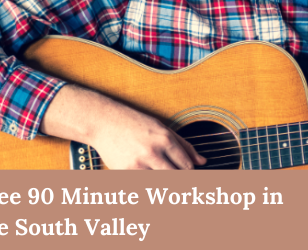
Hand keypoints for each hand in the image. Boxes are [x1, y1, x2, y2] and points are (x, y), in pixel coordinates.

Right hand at [42, 85, 205, 169]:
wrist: (105, 123)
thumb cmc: (136, 124)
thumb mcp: (164, 129)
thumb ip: (185, 146)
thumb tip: (202, 162)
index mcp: (165, 140)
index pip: (186, 165)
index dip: (190, 173)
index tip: (190, 175)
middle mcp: (153, 152)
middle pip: (175, 177)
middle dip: (181, 181)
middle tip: (181, 181)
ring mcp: (138, 164)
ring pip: (160, 183)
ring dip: (165, 183)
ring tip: (163, 176)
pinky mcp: (125, 172)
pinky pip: (143, 184)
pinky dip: (148, 183)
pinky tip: (149, 177)